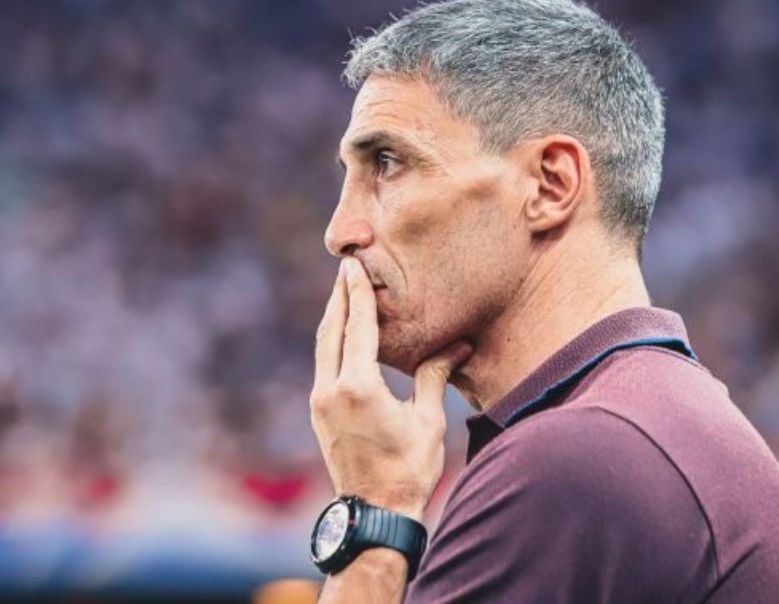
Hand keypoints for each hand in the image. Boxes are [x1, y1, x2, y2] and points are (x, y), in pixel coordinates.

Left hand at [310, 257, 471, 521]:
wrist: (375, 512)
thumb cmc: (408, 469)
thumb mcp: (427, 421)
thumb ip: (435, 377)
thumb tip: (459, 346)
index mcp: (359, 386)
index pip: (358, 327)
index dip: (358, 293)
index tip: (354, 266)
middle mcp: (331, 389)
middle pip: (332, 329)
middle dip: (340, 297)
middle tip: (346, 268)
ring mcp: (320, 402)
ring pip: (323, 346)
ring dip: (333, 317)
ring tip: (343, 293)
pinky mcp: (319, 412)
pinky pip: (323, 364)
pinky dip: (332, 341)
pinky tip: (342, 334)